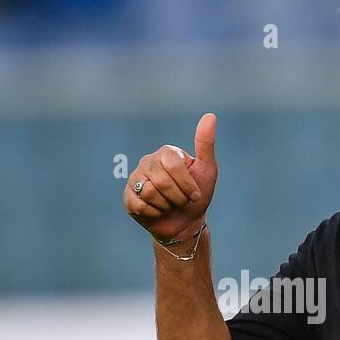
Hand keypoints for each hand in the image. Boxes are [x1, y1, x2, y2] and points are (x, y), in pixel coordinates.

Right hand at [124, 113, 217, 243]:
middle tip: (181, 201)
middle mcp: (148, 161)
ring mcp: (135, 178)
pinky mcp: (128, 197)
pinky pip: (140, 205)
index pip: (173, 166)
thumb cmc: (197, 195)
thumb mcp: (207, 170)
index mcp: (166, 152)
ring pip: (149, 193)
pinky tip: (158, 211)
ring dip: (166, 205)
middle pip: (162, 181)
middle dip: (178, 197)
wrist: (186, 223)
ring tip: (169, 204)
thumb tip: (210, 116)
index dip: (187, 185)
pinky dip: (154, 213)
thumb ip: (206, 144)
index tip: (195, 194)